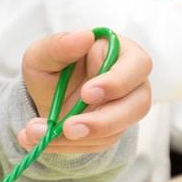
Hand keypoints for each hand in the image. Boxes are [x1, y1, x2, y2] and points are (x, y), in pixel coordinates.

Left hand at [18, 30, 152, 152]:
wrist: (44, 95)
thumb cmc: (50, 65)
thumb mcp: (43, 53)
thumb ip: (60, 44)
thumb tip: (84, 36)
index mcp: (121, 53)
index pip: (137, 65)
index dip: (117, 82)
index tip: (87, 93)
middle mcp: (130, 83)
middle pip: (138, 105)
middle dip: (104, 121)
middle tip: (70, 127)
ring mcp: (124, 110)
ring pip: (118, 130)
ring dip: (81, 138)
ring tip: (45, 136)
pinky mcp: (112, 132)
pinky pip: (98, 144)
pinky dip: (69, 145)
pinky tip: (43, 140)